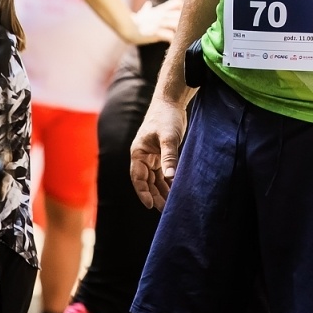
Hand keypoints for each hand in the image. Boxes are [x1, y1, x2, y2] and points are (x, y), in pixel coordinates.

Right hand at [128, 0, 182, 45]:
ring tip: (182, 38)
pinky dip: (174, 41)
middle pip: (181, 14)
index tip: (185, 17)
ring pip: (177, 24)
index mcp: (161, 10)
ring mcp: (159, 23)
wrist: (127, 27)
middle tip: (187, 31)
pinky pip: (170, 36)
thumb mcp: (143, 13)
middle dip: (186, 22)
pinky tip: (173, 44)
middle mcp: (162, 15)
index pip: (178, 2)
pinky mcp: (156, 32)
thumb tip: (148, 4)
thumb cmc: (135, 21)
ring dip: (181, 31)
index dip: (184, 8)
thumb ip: (147, 9)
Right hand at [130, 94, 187, 209]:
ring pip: (155, 179)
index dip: (143, 192)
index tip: (150, 205)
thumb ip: (169, 157)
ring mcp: (152, 156)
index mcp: (138, 153)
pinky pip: (163, 173)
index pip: (138, 178)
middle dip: (154, 195)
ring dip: (161, 191)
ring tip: (169, 205)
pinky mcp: (161, 154)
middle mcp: (143, 157)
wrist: (172, 103)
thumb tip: (171, 177)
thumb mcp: (169, 137)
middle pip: (146, 181)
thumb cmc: (166, 117)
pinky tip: (175, 190)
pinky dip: (168, 182)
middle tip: (164, 209)